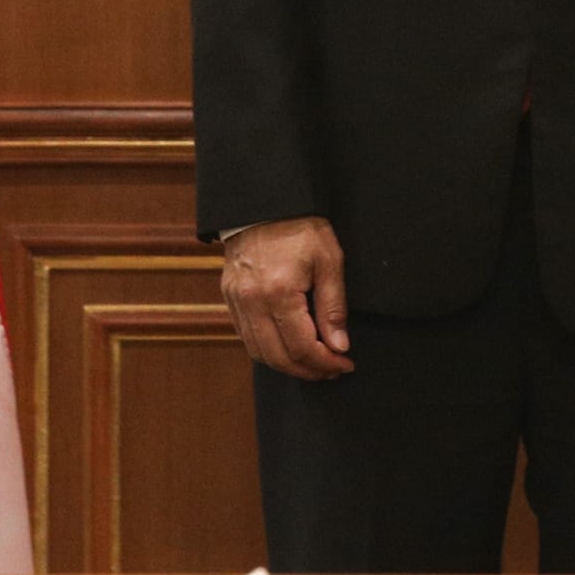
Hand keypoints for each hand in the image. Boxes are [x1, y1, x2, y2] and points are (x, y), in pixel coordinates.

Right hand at [221, 217, 352, 379]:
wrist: (265, 203)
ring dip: (287, 365)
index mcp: (279, 292)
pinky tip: (289, 347)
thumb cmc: (301, 227)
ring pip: (258, 353)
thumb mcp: (329, 260)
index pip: (302, 347)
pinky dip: (268, 350)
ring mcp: (237, 302)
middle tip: (331, 370)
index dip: (325, 363)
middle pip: (278, 358)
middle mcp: (252, 303)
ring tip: (313, 363)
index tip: (345, 364)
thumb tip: (338, 346)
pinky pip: (246, 337)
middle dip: (308, 371)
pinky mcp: (230, 298)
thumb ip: (333, 307)